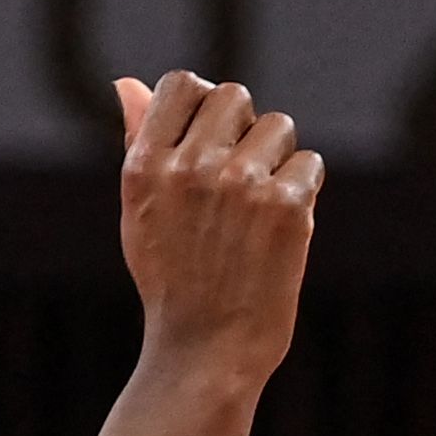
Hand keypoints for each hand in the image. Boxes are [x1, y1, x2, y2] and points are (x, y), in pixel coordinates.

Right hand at [113, 73, 320, 389]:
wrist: (206, 351)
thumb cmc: (172, 278)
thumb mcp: (141, 211)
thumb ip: (139, 141)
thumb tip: (126, 83)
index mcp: (145, 166)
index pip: (182, 84)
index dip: (201, 106)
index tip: (206, 143)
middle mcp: (189, 168)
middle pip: (234, 96)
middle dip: (241, 131)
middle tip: (233, 186)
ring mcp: (239, 185)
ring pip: (278, 127)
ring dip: (276, 161)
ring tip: (253, 214)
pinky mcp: (286, 205)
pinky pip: (309, 164)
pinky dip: (301, 195)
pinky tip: (277, 234)